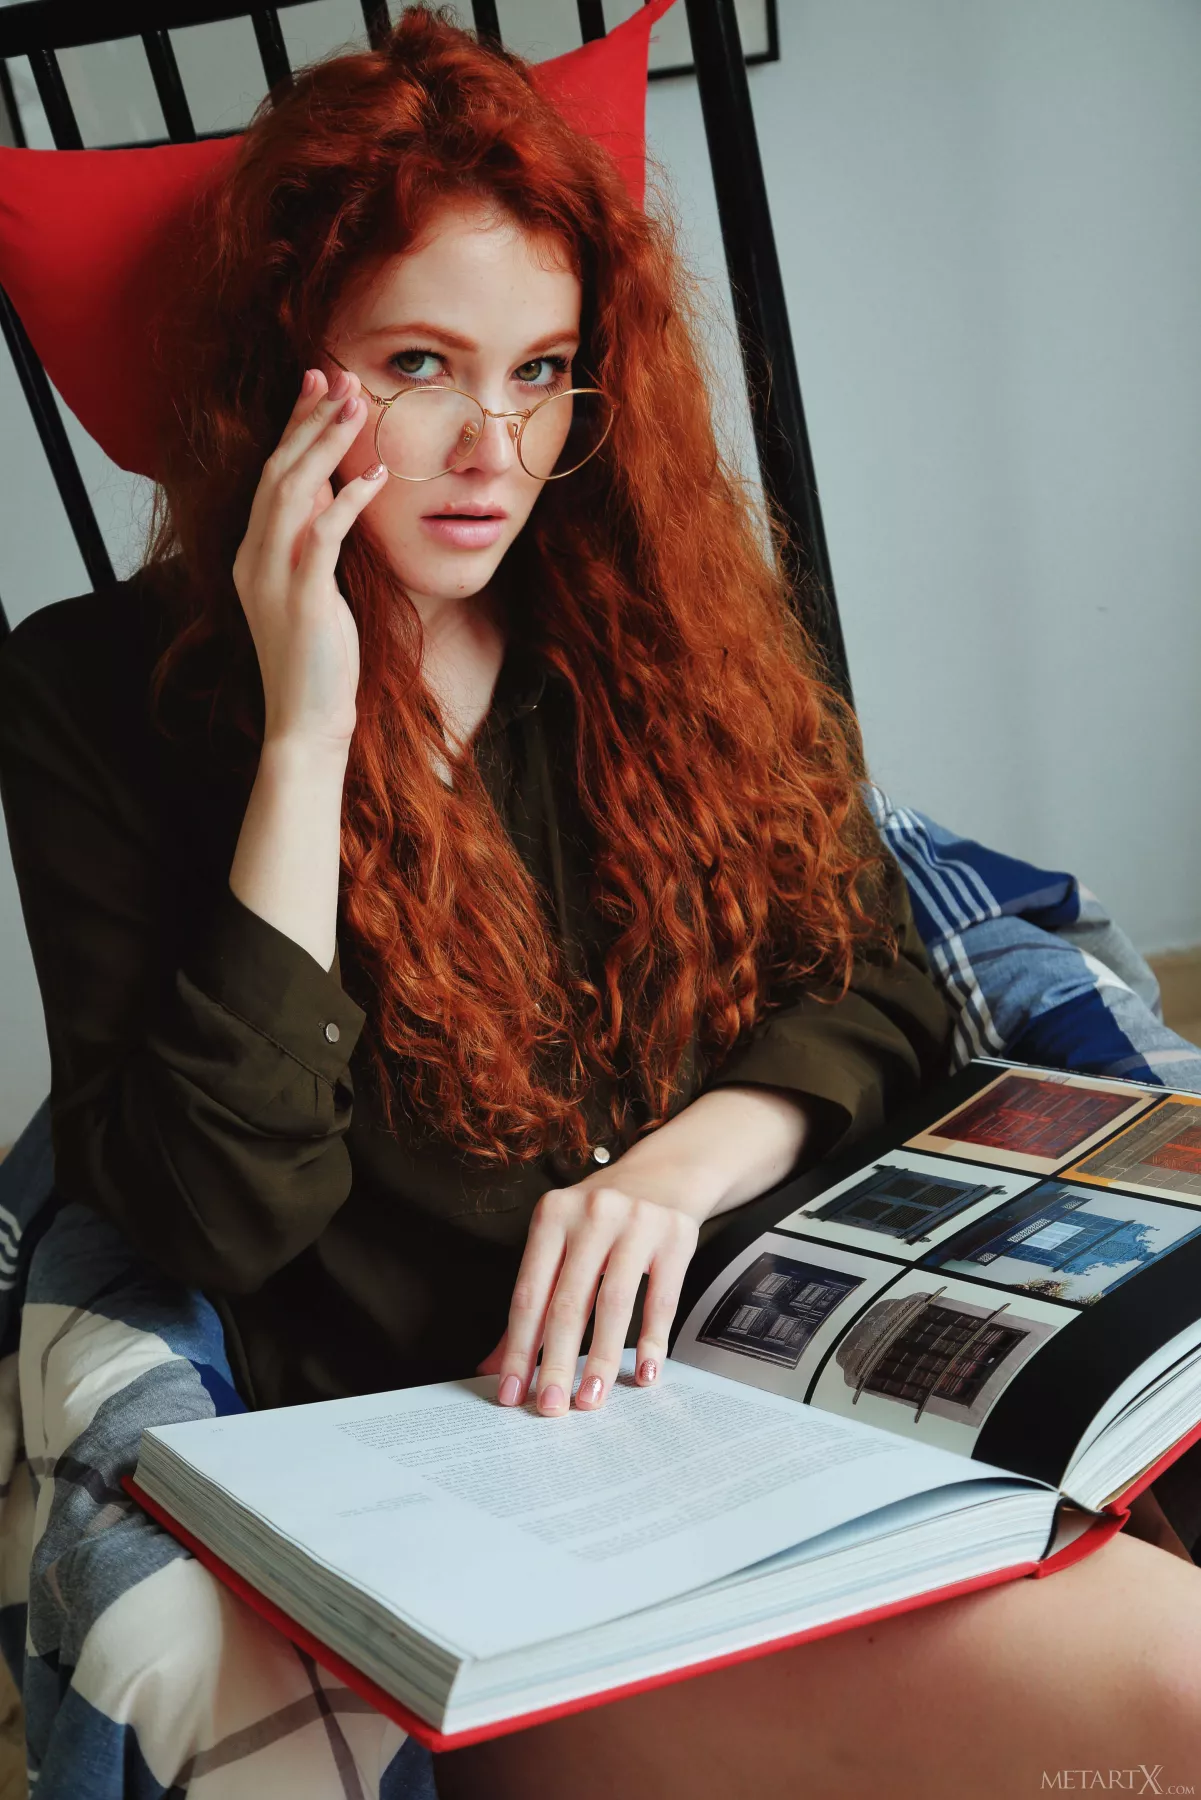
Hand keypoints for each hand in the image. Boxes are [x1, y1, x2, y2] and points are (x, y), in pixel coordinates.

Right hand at [232, 366, 386, 752]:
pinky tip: (376, 477)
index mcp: (253, 554)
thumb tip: (338, 497)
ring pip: (292, 492)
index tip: (318, 384)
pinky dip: (348, 502)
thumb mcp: (316, 591)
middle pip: (277, 470)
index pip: (271, 474)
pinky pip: (322, 537)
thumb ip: (318, 544)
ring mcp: (272, 578)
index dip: (294, 426)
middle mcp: (254, 558)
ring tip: (358, 406)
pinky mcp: (301, 600)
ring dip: (327, 446)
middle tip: (340, 378)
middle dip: (309, 420)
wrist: (307, 722)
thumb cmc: (320, 661)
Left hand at [476, 1179, 700, 1417]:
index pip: (530, 1293)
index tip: (512, 1391)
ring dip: (600, 1360)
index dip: (518, 1347)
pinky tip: (644, 1373)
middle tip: (550, 1407)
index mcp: (552, 1215)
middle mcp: (591, 1215)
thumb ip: (531, 1300)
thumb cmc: (601, 1217)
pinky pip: (661, 1300)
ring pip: (613, 1304)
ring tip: (591, 1400)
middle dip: (556, 1362)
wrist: (664, 1173)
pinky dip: (651, 1341)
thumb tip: (494, 1366)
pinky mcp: (675, 1238)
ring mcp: (636, 1224)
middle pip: (568, 1302)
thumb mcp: (559, 1241)